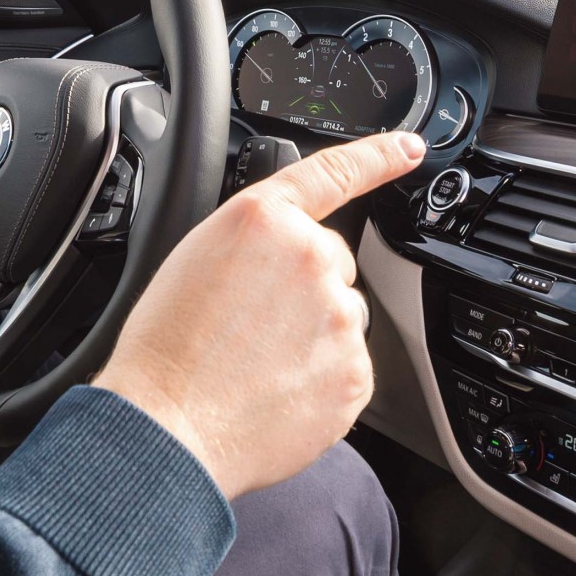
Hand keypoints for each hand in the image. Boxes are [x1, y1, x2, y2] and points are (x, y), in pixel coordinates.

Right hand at [94, 131, 425, 497]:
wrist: (169, 426)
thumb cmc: (166, 350)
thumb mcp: (196, 260)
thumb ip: (255, 243)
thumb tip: (283, 259)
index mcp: (264, 220)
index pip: (335, 172)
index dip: (378, 156)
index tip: (409, 149)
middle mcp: (311, 257)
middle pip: (332, 263)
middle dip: (304, 289)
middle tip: (252, 328)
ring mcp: (339, 315)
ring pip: (340, 317)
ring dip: (312, 337)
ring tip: (256, 366)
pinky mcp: (355, 371)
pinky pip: (347, 367)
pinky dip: (319, 381)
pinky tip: (275, 393)